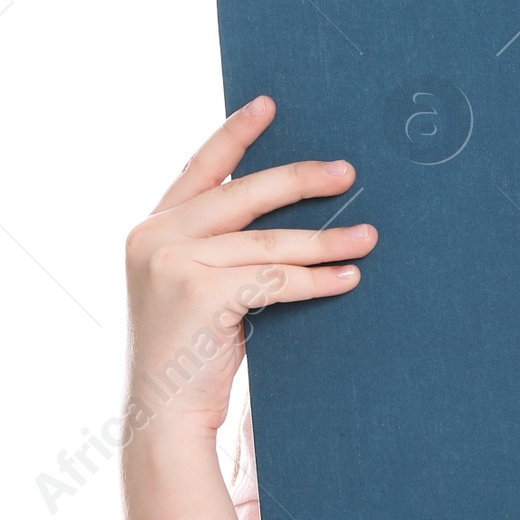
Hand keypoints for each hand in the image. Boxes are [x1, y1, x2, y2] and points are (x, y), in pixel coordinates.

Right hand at [124, 96, 376, 436]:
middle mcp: (154, 237)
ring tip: (369, 237)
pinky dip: (317, 280)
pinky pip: (274, 279)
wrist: (162, 415)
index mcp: (150, 228)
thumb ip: (216, 249)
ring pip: (269, 242)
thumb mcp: (193, 288)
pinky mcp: (198, 293)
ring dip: (326, 240)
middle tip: (348, 173)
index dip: (235, 134)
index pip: (199, 169)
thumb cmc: (190, 356)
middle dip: (301, 180)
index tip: (269, 104)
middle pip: (243, 195)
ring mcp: (173, 263)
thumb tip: (282, 218)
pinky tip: (349, 279)